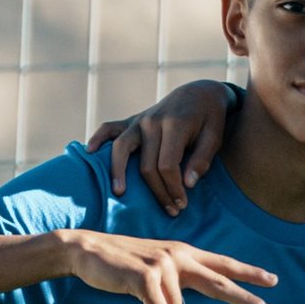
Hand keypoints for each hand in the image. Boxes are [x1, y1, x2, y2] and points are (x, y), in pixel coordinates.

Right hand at [61, 229, 274, 303]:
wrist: (86, 250)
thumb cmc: (120, 265)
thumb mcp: (154, 269)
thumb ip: (175, 283)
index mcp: (184, 254)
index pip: (223, 264)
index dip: (248, 272)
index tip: (273, 281)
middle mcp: (179, 257)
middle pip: (221, 282)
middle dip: (246, 299)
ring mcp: (163, 265)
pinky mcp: (146, 277)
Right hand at [87, 83, 232, 215]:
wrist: (199, 93)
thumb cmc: (210, 118)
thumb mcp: (215, 137)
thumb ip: (202, 160)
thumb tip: (188, 184)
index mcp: (174, 124)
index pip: (168, 165)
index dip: (174, 188)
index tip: (182, 204)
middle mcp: (152, 121)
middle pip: (147, 165)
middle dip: (159, 191)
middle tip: (171, 210)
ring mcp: (139, 119)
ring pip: (122, 149)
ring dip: (119, 172)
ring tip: (119, 193)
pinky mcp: (131, 120)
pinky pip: (109, 127)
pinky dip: (98, 138)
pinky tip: (89, 152)